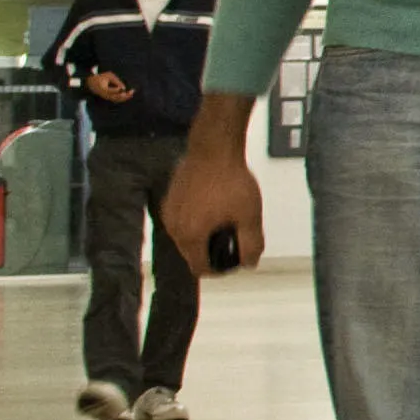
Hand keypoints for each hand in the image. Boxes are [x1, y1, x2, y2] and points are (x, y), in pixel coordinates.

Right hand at [86, 67, 135, 101]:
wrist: (92, 81)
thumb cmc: (101, 76)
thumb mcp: (108, 75)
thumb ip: (116, 81)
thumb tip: (124, 88)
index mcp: (102, 88)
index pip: (109, 91)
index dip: (116, 90)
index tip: (121, 88)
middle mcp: (104, 94)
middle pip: (115, 97)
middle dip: (124, 95)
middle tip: (132, 91)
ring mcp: (106, 97)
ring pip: (117, 100)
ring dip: (125, 97)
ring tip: (132, 92)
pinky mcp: (108, 97)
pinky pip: (116, 99)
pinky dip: (123, 98)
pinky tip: (129, 94)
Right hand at [160, 107, 263, 271]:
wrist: (214, 149)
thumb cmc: (232, 181)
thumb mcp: (250, 216)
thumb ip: (251, 244)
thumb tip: (249, 264)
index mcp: (190, 236)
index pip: (200, 269)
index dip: (220, 269)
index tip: (234, 259)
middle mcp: (173, 228)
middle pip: (192, 254)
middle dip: (213, 251)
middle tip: (234, 236)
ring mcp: (168, 213)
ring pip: (187, 237)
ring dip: (204, 235)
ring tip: (226, 220)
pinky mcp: (169, 199)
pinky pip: (183, 220)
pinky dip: (197, 221)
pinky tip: (215, 207)